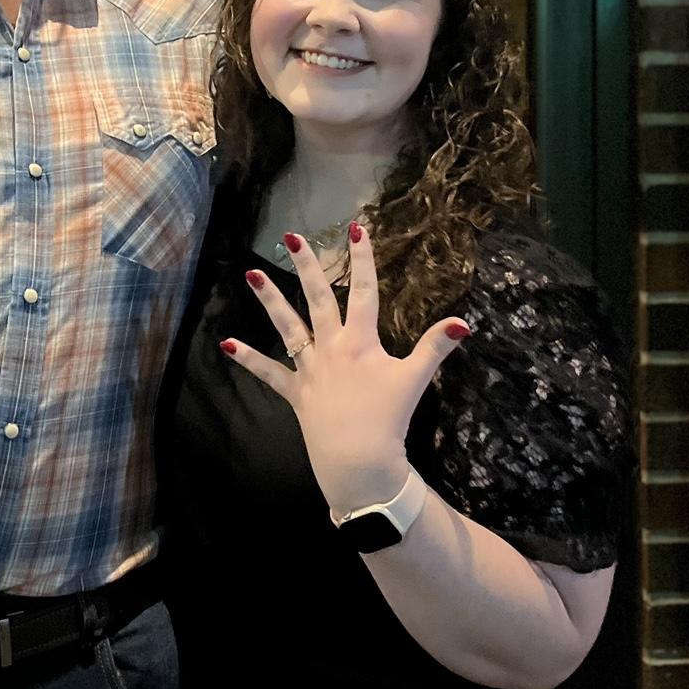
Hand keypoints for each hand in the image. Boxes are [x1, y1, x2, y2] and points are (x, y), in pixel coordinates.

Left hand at [220, 223, 469, 515]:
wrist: (359, 462)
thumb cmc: (388, 419)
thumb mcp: (415, 379)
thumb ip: (435, 347)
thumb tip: (463, 321)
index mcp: (360, 340)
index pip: (363, 290)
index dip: (362, 257)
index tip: (356, 227)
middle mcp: (331, 347)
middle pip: (318, 298)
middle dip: (307, 266)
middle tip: (291, 237)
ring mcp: (310, 368)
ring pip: (287, 327)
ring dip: (270, 300)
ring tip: (251, 275)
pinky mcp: (295, 392)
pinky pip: (268, 373)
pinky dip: (248, 359)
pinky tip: (225, 344)